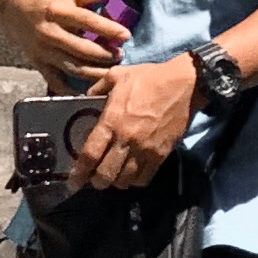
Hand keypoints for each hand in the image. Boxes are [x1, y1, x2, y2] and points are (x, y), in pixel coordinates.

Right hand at [0, 0, 130, 83]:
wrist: (15, 12)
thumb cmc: (49, 1)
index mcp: (58, 11)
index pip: (86, 20)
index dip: (107, 29)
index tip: (126, 35)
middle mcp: (49, 32)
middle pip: (80, 48)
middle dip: (103, 55)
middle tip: (120, 56)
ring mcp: (43, 51)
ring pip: (72, 67)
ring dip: (93, 72)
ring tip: (110, 72)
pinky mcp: (38, 64)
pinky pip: (56, 81)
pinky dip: (71, 89)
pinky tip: (88, 90)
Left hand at [69, 55, 199, 192]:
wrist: (185, 85)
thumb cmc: (149, 78)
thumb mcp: (117, 75)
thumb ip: (97, 88)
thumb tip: (86, 98)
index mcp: (112, 120)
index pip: (90, 154)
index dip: (79, 173)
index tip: (73, 182)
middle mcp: (126, 139)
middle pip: (105, 174)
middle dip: (96, 182)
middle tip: (93, 180)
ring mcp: (145, 150)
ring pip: (124, 180)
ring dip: (115, 182)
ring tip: (112, 177)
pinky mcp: (161, 155)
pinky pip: (144, 178)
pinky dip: (134, 181)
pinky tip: (131, 175)